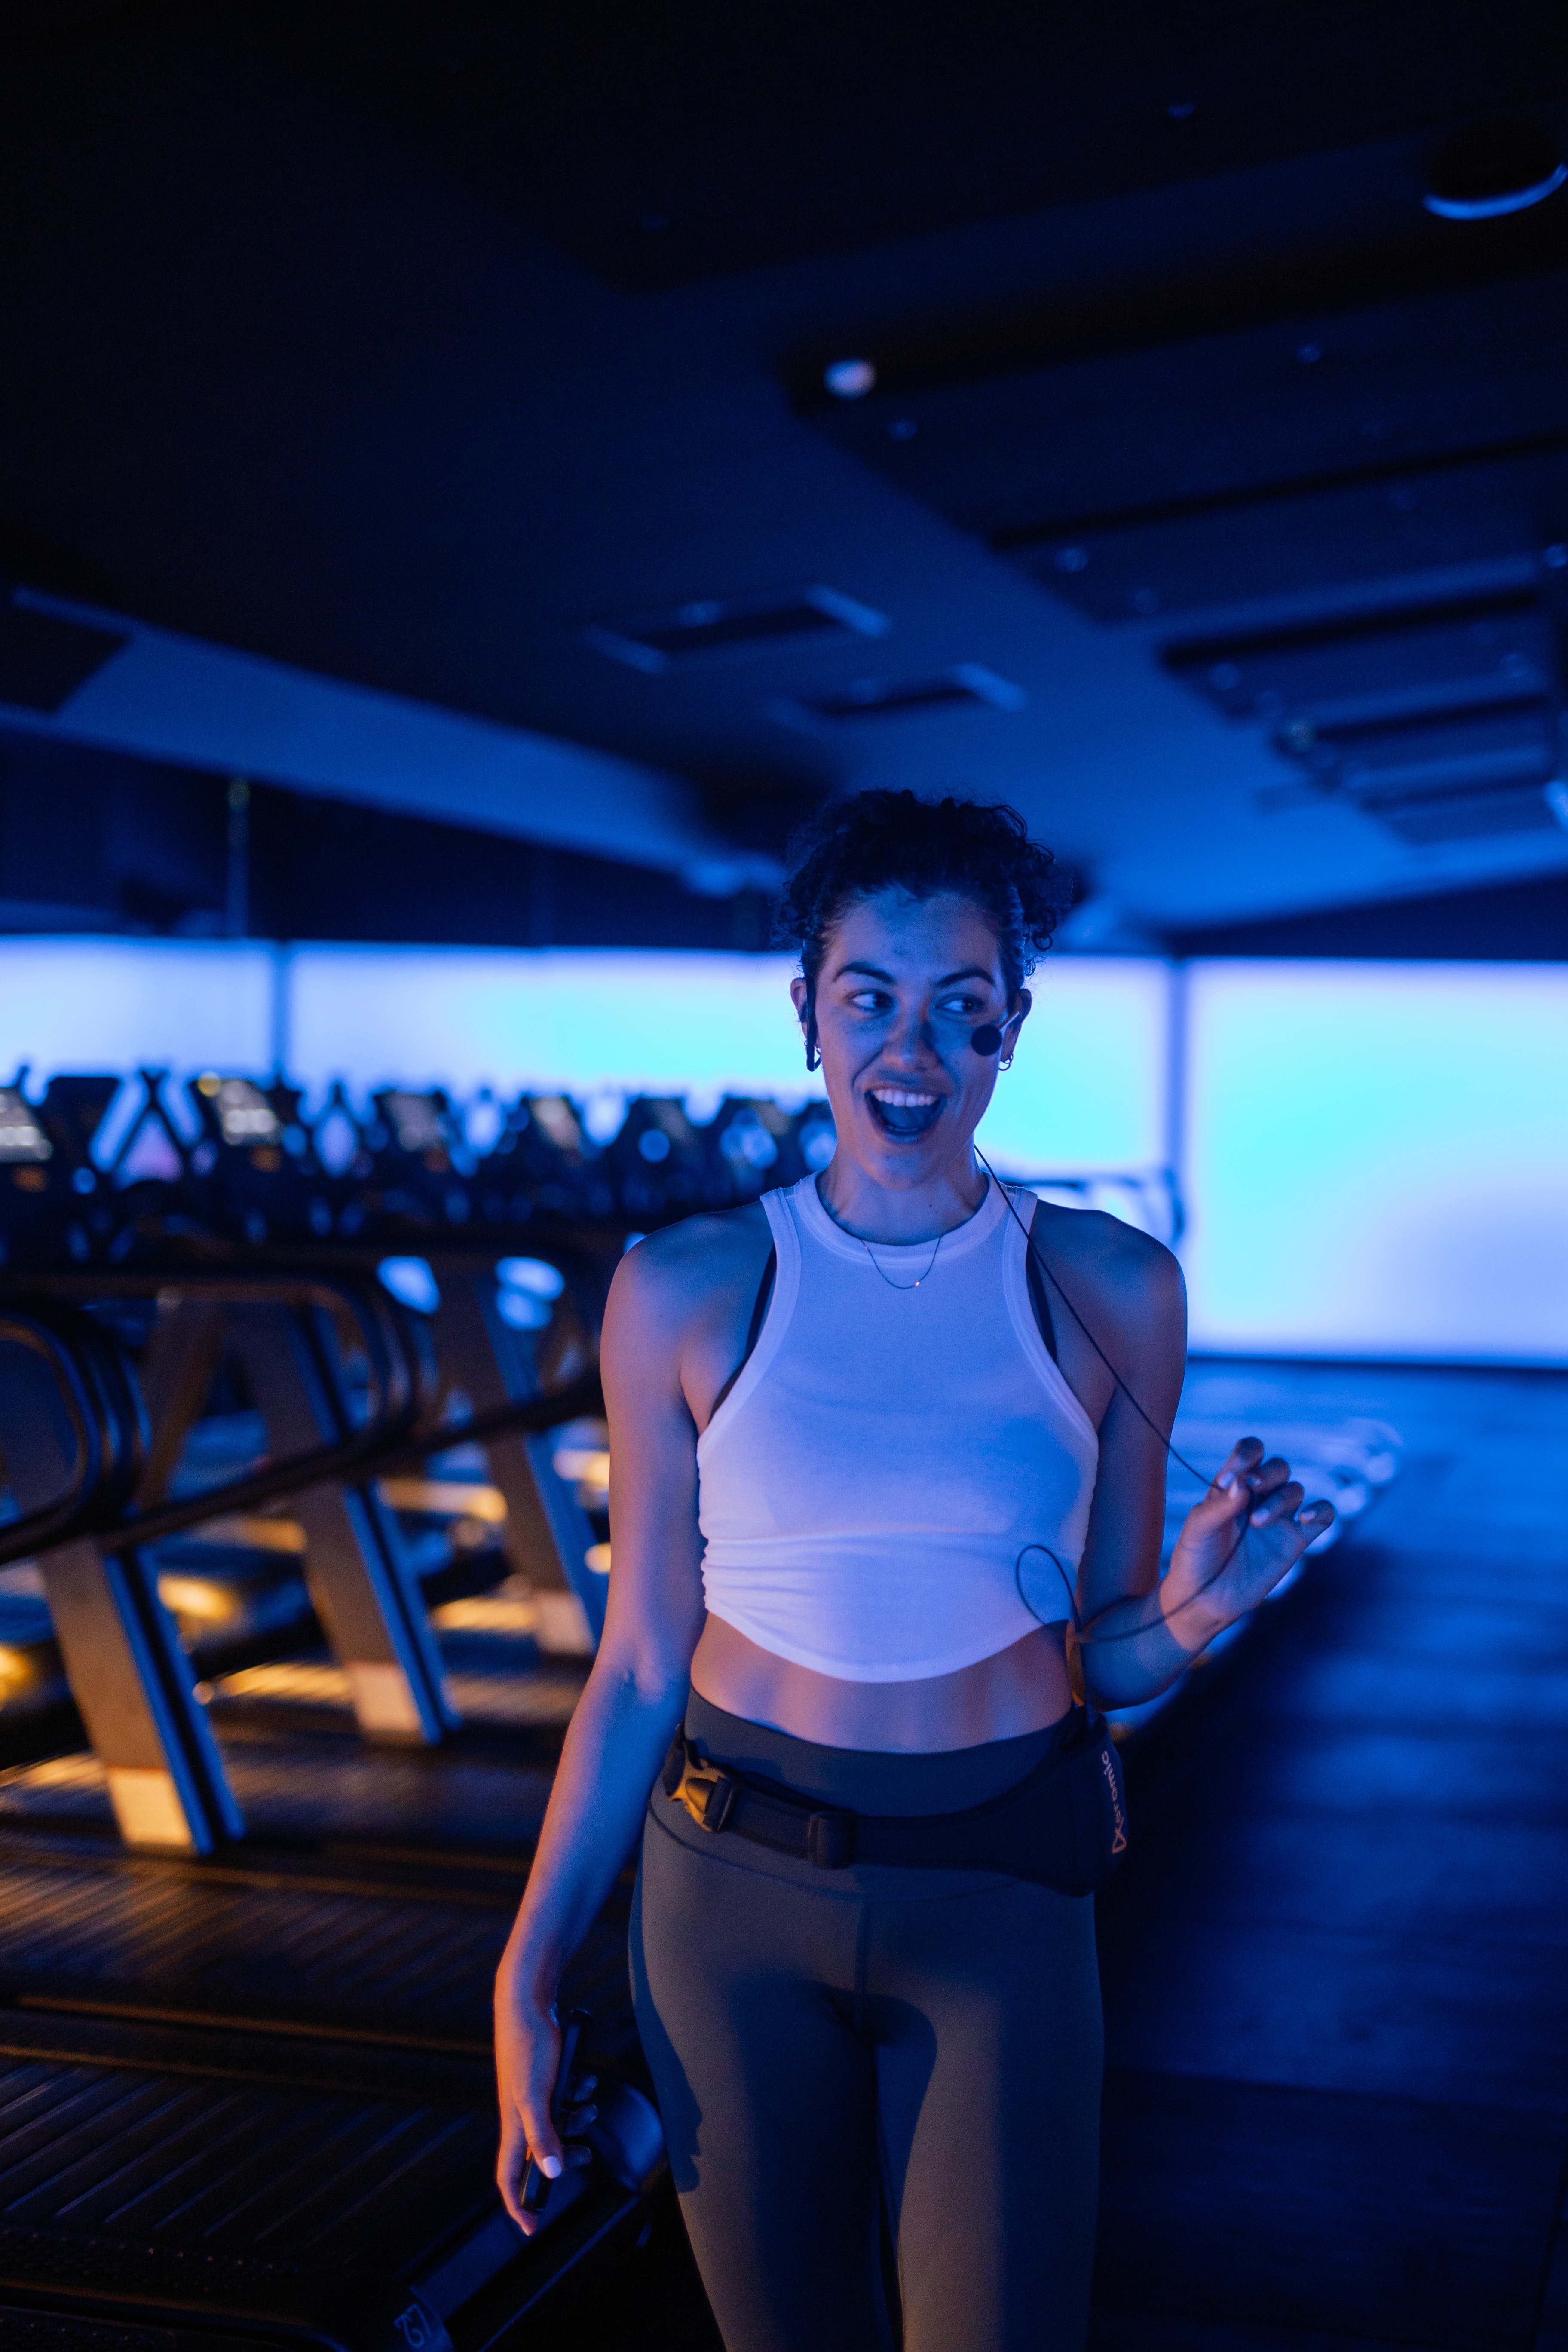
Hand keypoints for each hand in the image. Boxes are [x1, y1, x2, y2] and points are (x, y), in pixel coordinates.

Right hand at [495, 1952, 596, 2232]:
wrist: (528, 2002)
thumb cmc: (528, 2047)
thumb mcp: (538, 2096)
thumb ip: (543, 2136)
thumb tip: (553, 2174)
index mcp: (513, 2124)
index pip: (507, 2176)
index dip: (517, 2204)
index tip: (532, 2228)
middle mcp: (520, 2113)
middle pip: (540, 2153)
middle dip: (566, 2156)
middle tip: (587, 2156)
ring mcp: (532, 2095)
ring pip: (557, 2125)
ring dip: (578, 2122)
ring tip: (590, 2110)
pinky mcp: (544, 2077)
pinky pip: (563, 2099)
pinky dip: (577, 2095)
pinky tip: (587, 2081)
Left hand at [1167, 1436, 1334, 1636]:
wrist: (1205, 1599)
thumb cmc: (1196, 1557)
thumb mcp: (1199, 1528)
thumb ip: (1219, 1504)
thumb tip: (1242, 1482)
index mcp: (1234, 1485)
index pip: (1251, 1451)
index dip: (1245, 1455)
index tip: (1226, 1480)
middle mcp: (1259, 1497)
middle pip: (1279, 1467)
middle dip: (1267, 1473)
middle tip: (1251, 1488)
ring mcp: (1279, 1518)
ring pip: (1295, 1490)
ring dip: (1280, 1499)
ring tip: (1258, 1521)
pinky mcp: (1295, 1541)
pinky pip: (1323, 1516)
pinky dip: (1321, 1510)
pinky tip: (1306, 1518)